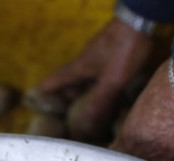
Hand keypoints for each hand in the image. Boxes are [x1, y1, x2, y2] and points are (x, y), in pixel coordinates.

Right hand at [35, 19, 154, 136]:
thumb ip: (99, 103)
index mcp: (78, 68)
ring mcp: (97, 55)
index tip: (34, 103)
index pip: (53, 81)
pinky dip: (97, 84)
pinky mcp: (111, 51)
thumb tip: (86, 128)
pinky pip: (98, 72)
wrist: (140, 20)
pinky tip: (109, 90)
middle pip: (68, 81)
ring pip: (84, 76)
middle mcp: (84, 61)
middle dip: (66, 97)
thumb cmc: (123, 50)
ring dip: (83, 91)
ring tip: (87, 106)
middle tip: (67, 113)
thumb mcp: (112, 80)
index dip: (43, 93)